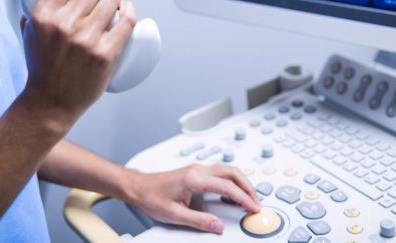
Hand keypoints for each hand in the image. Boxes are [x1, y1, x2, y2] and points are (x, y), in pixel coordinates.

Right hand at [19, 0, 136, 126]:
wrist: (50, 103)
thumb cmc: (41, 67)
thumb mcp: (28, 34)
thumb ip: (31, 10)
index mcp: (44, 15)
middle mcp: (65, 24)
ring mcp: (87, 40)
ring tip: (111, 6)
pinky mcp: (106, 55)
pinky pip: (126, 21)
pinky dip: (129, 11)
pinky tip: (126, 10)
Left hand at [123, 165, 259, 233]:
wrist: (138, 187)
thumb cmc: (151, 197)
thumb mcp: (174, 214)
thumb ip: (198, 221)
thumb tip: (218, 226)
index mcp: (194, 179)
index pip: (227, 186)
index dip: (243, 197)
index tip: (253, 207)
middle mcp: (197, 170)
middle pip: (231, 172)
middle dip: (248, 186)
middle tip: (256, 202)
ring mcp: (197, 169)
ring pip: (227, 170)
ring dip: (241, 182)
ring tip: (249, 198)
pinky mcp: (195, 172)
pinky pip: (220, 172)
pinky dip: (232, 180)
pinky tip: (234, 192)